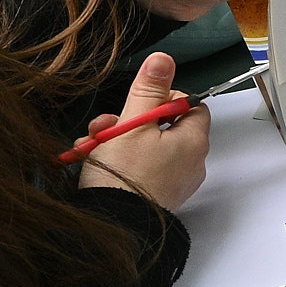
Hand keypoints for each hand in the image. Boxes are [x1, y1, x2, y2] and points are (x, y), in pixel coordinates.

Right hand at [76, 52, 210, 211]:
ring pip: (144, 146)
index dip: (164, 98)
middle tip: (105, 126)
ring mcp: (172, 181)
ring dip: (115, 139)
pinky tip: (92, 161)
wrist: (113, 226)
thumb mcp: (133, 125)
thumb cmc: (125, 176)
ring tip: (92, 144)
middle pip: (163, 126)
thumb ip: (147, 92)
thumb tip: (163, 60)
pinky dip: (116, 160)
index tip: (139, 102)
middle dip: (128, 120)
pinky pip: (138, 167)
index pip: (191, 106)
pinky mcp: (153, 195)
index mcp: (193, 141)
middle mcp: (190, 162)